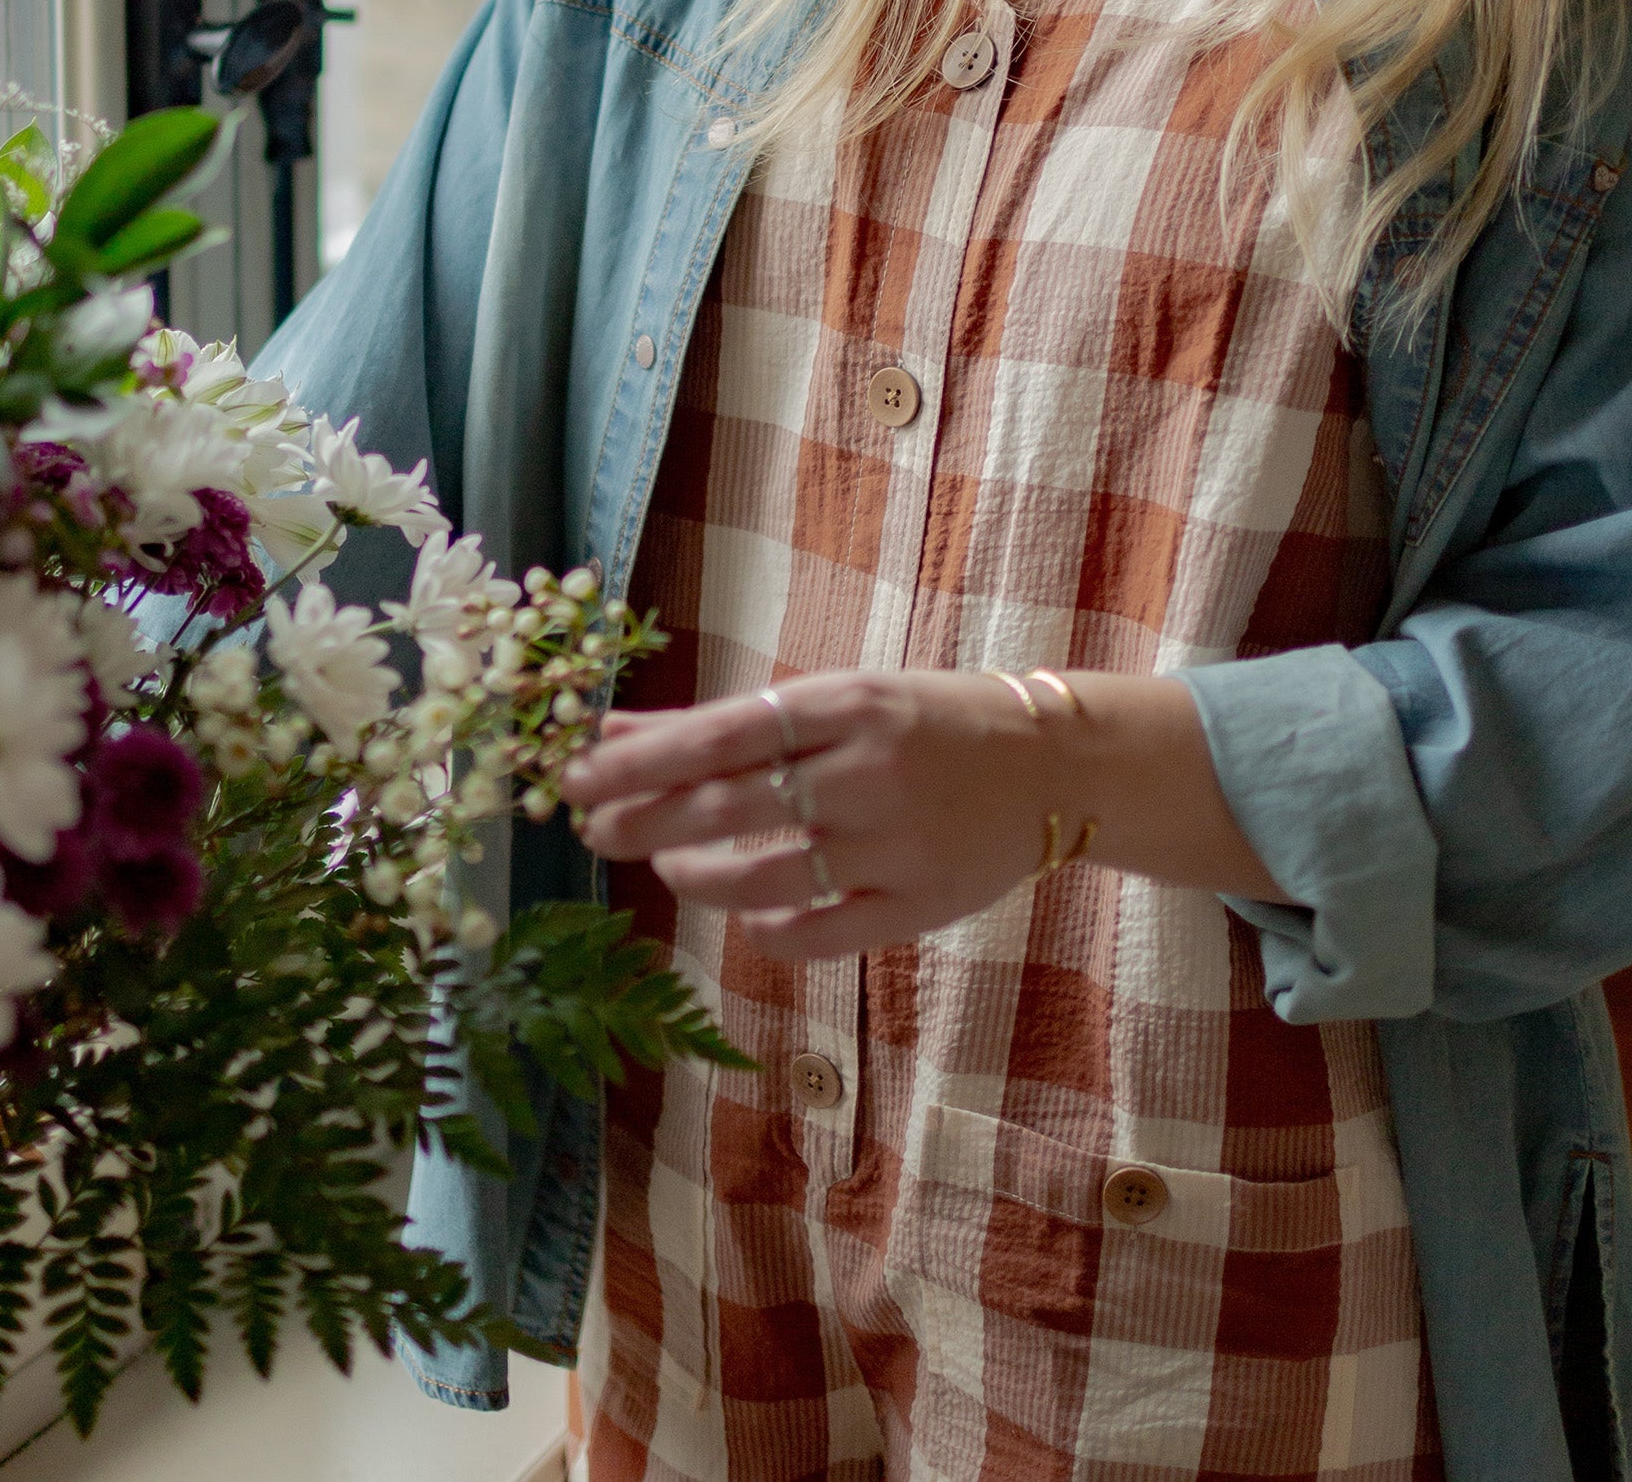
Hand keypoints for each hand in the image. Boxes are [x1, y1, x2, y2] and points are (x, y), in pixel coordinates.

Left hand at [563, 666, 1283, 961]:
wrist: (1055, 764)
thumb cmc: (922, 722)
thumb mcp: (834, 699)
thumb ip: (724, 723)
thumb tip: (614, 733)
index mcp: (848, 704)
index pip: (721, 734)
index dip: (641, 762)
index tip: (576, 777)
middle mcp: (868, 772)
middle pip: (731, 805)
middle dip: (646, 821)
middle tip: (594, 829)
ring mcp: (896, 844)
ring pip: (765, 876)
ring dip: (696, 876)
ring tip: (665, 867)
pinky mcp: (919, 906)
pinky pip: (818, 932)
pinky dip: (767, 927)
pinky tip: (746, 911)